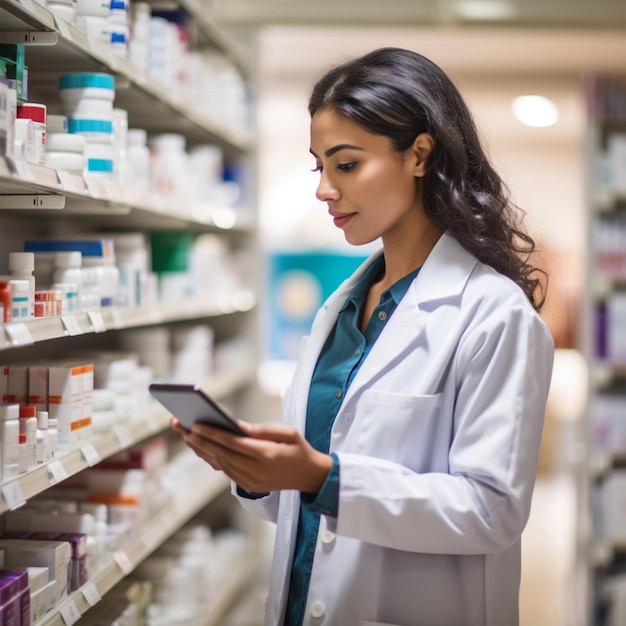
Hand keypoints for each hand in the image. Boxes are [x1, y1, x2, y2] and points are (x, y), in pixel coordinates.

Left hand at [170, 417, 332, 493]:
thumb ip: (263, 430)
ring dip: (202, 449)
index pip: (233, 443)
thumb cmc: (300, 449)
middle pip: (221, 454)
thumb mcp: (289, 432)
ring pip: (220, 463)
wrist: (311, 477)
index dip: (213, 434)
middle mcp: (256, 471)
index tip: (196, 424)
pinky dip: (213, 459)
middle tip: (181, 426)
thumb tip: (238, 426)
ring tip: (187, 435)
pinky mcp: (249, 486)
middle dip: (200, 440)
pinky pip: (226, 471)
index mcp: (267, 455)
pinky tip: (202, 448)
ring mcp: (252, 481)